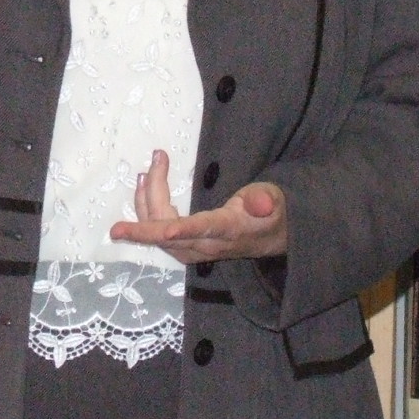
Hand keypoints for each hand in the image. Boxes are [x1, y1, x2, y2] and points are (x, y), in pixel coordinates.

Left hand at [106, 151, 287, 263]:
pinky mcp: (187, 248)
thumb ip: (264, 200)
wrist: (273, 238)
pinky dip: (147, 213)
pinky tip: (144, 192)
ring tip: (144, 174)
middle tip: (146, 169)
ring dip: (145, 205)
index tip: (165, 230)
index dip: (182, 231)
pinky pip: (160, 236)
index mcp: (228, 230)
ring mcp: (194, 250)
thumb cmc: (271, 214)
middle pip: (169, 233)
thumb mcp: (274, 201)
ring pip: (160, 234)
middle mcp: (207, 245)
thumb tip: (261, 201)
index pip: (203, 230)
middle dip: (150, 204)